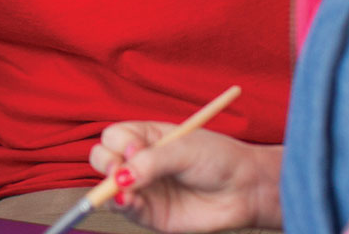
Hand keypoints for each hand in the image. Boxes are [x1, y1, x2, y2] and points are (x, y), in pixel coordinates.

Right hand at [87, 122, 279, 232]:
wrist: (245, 189)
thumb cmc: (219, 160)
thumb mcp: (185, 150)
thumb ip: (150, 162)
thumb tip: (120, 178)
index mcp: (148, 137)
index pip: (115, 136)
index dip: (119, 143)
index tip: (136, 149)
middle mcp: (140, 161)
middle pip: (102, 158)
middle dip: (106, 163)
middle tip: (122, 170)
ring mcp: (143, 187)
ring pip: (108, 186)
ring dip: (110, 188)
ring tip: (128, 191)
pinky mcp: (149, 212)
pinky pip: (124, 209)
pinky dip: (122, 206)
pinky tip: (133, 202)